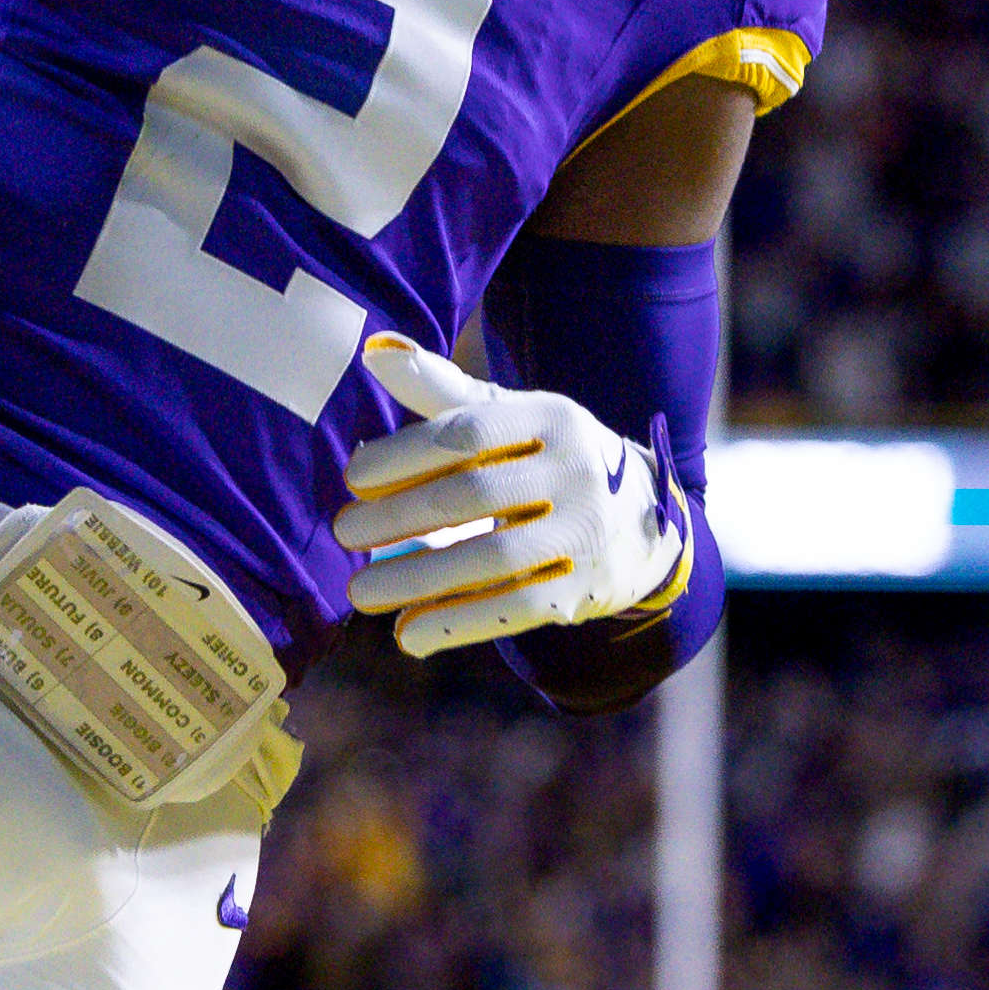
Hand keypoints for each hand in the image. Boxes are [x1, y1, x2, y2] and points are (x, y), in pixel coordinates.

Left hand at [329, 333, 692, 658]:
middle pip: (472, 496)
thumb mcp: (514, 418)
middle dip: (398, 517)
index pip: (467, 433)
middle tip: (343, 535)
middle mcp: (575, 471)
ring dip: (416, 579)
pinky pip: (513, 609)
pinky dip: (456, 625)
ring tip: (360, 593)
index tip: (353, 480)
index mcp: (551, 418)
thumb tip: (376, 354)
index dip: (403, 455)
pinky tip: (408, 635)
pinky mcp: (584, 589)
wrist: (645, 522)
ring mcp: (585, 532)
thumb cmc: (550, 461)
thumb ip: (445, 393)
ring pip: (490, 559)